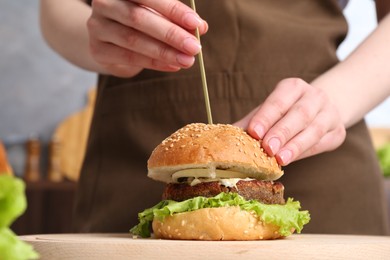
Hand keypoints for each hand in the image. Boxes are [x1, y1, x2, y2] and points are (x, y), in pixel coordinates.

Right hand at [87, 0, 207, 76]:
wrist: (109, 41)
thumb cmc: (140, 23)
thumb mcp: (157, 15)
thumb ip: (175, 18)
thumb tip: (200, 27)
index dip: (173, 10)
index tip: (196, 24)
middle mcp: (105, 4)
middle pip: (139, 18)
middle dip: (171, 34)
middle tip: (194, 47)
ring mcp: (98, 27)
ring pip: (133, 40)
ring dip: (164, 52)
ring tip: (187, 60)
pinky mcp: (98, 50)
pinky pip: (129, 57)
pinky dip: (154, 63)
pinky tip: (172, 66)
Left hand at [234, 78, 345, 165]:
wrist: (322, 110)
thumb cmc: (286, 112)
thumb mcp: (268, 112)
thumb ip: (250, 123)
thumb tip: (224, 138)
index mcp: (293, 87)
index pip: (279, 101)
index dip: (266, 116)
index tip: (254, 132)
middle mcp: (314, 96)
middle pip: (299, 114)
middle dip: (282, 132)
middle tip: (267, 148)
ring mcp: (329, 113)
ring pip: (313, 130)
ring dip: (295, 146)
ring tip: (280, 159)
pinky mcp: (337, 132)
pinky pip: (322, 143)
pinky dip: (305, 152)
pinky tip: (292, 159)